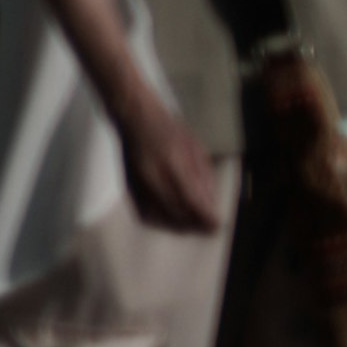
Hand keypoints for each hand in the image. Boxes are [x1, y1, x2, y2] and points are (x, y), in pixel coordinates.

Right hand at [113, 93, 221, 236]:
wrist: (134, 119)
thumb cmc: (169, 129)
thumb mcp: (195, 147)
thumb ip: (203, 177)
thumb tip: (210, 206)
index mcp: (172, 161)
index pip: (191, 199)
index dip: (205, 216)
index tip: (217, 224)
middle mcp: (152, 176)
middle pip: (176, 212)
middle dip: (195, 224)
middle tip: (209, 228)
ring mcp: (138, 184)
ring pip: (160, 217)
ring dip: (179, 225)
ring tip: (193, 225)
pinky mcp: (129, 188)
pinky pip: (146, 214)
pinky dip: (161, 221)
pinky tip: (173, 220)